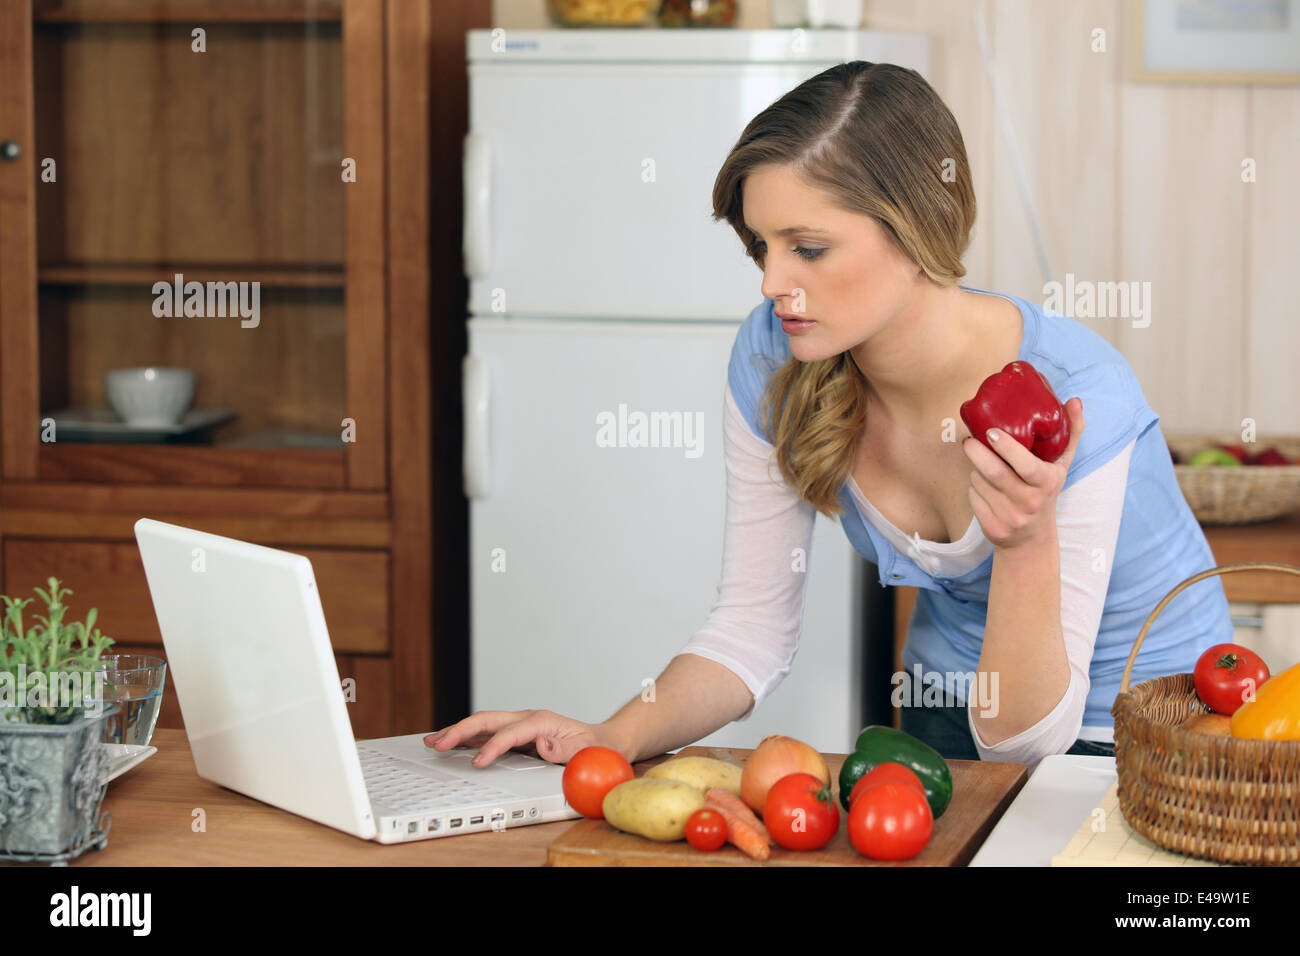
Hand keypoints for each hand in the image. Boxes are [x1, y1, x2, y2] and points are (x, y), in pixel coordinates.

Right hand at [424, 709, 623, 767]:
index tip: (478, 762)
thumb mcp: (589, 749)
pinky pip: (486, 733)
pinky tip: (452, 744)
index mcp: (542, 721)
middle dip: (460, 731)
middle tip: (438, 744)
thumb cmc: (597, 746)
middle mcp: (527, 719)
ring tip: (434, 741)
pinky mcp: (516, 735)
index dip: (492, 747)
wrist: (603, 741)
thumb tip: (544, 745)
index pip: (510, 733)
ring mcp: (520, 725)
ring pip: (482, 724)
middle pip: (487, 720)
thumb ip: (568, 749)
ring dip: (457, 732)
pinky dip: (466, 737)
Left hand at [961, 397, 1084, 550]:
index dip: (1007, 448)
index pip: (1026, 465)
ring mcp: (1010, 517)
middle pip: (994, 473)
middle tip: (969, 440)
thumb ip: (1070, 433)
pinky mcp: (992, 528)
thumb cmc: (1045, 491)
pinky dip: (973, 488)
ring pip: (979, 483)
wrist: (1031, 538)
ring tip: (980, 462)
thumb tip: (1075, 401)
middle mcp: (1029, 502)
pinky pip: (973, 498)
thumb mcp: (1061, 466)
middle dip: (976, 453)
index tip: (990, 432)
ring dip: (975, 469)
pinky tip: (980, 484)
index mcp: (1047, 483)